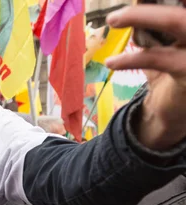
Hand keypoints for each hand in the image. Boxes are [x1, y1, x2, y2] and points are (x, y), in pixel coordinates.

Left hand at [105, 4, 185, 149]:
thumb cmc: (173, 67)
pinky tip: (111, 62)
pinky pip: (158, 58)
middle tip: (121, 6)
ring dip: (140, 16)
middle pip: (181, 10)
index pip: (182, 3)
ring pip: (176, 21)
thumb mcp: (167, 40)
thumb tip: (137, 1)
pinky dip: (131, 59)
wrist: (177, 109)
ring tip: (112, 19)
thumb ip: (156, 21)